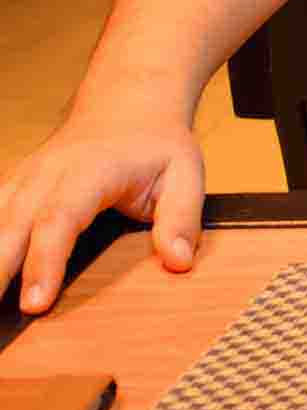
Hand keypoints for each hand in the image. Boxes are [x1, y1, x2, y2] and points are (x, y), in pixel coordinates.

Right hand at [2, 104, 205, 315]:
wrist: (128, 105)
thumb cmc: (156, 145)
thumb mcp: (186, 173)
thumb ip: (181, 218)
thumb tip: (179, 262)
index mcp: (91, 171)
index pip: (60, 219)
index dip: (44, 261)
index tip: (35, 304)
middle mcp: (48, 173)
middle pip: (13, 224)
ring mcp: (25, 178)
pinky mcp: (13, 186)